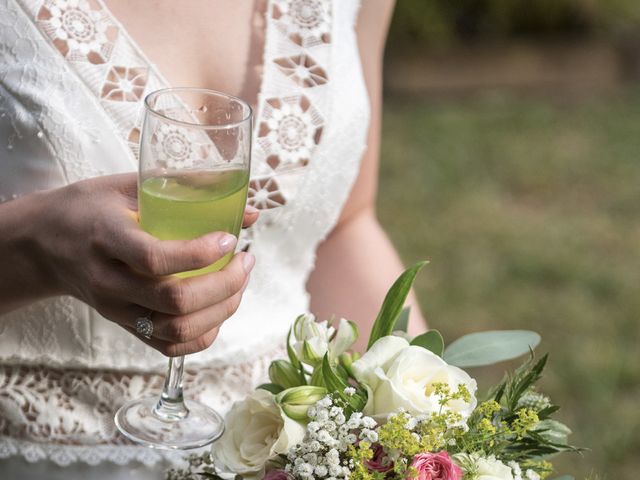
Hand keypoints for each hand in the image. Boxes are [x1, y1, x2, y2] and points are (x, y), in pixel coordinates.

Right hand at [6, 173, 257, 355]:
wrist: (45, 243)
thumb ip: (187, 190)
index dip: (201, 254)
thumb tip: (249, 211)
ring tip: (240, 281)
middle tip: (246, 260)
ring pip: (177, 330)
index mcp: (106, 239)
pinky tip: (219, 308)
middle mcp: (109, 282)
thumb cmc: (90, 208)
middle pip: (175, 301)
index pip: (155, 259)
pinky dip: (204, 334)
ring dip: (222, 309)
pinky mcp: (125, 326)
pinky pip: (170, 347)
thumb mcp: (128, 185)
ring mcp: (116, 310)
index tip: (230, 238)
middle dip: (225, 284)